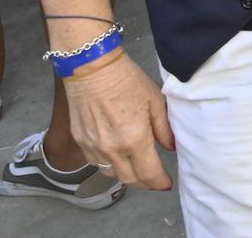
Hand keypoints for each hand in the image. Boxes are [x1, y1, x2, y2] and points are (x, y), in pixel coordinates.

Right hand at [61, 49, 175, 189]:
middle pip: (130, 179)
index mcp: (134, 139)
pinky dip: (109, 164)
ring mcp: (93, 147)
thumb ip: (164, 128)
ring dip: (126, 175)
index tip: (167, 184)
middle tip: (154, 180)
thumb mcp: (154, 100)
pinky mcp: (80, 142)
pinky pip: (96, 163)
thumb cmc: (126, 79)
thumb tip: (171, 147)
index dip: (159, 182)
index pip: (149, 174)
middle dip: (145, 183)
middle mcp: (112, 149)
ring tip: (137, 168)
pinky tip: (117, 156)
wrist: (91, 68)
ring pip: (111, 174)